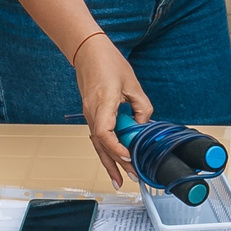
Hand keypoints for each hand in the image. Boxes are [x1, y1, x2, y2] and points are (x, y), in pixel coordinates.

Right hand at [71, 33, 149, 184]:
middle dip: (115, 164)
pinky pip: (97, 136)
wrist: (88, 51)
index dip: (116, 148)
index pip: (104, 133)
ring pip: (97, 144)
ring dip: (108, 162)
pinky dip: (105, 149)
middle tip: (130, 179)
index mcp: (103, 103)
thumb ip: (141, 107)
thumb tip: (142, 125)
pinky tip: (112, 159)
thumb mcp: (133, 83)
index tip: (129, 157)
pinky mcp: (90, 113)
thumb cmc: (108, 62)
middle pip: (101, 145)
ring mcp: (89, 114)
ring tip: (117, 179)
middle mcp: (92, 112)